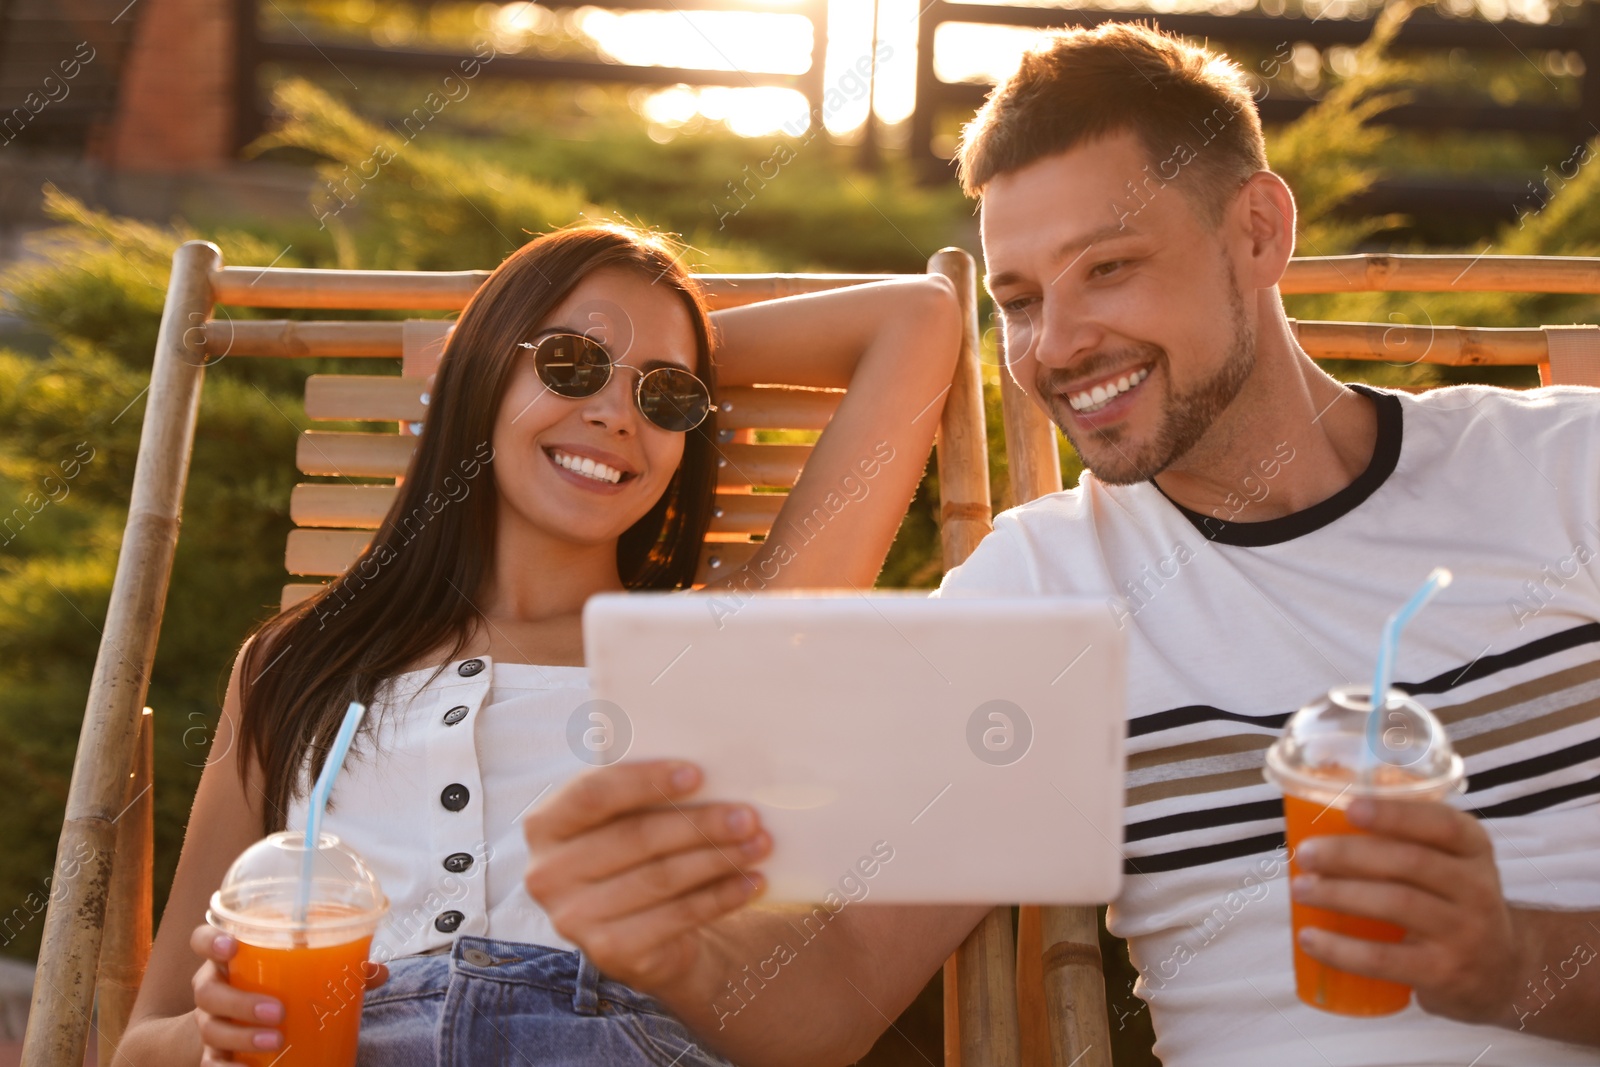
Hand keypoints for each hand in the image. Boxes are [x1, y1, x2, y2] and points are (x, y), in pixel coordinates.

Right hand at [189, 923, 387, 1064]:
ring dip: (243, 1036)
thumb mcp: (299, 972)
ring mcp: (209, 1022)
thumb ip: (336, 967)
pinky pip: (211, 1064)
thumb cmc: (274, 986)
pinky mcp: (213, 1053)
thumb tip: (379, 973)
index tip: (231, 945)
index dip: (210, 941)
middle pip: (208, 991)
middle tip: (277, 1012)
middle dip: (240, 1002)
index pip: (203, 941)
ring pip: (211, 1028)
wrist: (238, 1024)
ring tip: (277, 1041)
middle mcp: (213, 988)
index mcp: (230, 959)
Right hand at [523, 760, 769, 993]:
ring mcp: (574, 918)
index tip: (698, 773)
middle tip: (748, 815)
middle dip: (699, 824)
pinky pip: (676, 917)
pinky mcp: (609, 952)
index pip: (593, 794)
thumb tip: (714, 773)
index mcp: (545, 825)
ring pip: (660, 878)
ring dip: (718, 858)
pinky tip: (752, 881)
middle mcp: (547, 874)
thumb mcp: (624, 819)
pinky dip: (721, 897)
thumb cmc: (634, 854)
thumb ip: (645, 795)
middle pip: (635, 837)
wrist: (639, 933)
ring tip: (759, 844)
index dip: (645, 781)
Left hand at [1291, 798, 1521, 1023]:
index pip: (1443, 824)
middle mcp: (1477, 889)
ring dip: (1338, 895)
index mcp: (1475, 849)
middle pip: (1410, 862)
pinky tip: (1310, 937)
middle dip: (1349, 855)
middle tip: (1305, 854)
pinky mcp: (1445, 974)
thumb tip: (1316, 813)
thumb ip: (1406, 837)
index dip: (1395, 814)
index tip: (1350, 808)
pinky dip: (1340, 949)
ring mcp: (1465, 934)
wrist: (1503, 972)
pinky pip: (1385, 959)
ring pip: (1396, 904)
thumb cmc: (1453, 902)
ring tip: (1300, 890)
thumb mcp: (1451, 863)